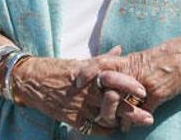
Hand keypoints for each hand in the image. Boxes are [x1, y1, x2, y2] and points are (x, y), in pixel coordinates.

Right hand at [12, 46, 152, 134]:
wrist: (31, 80)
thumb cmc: (59, 69)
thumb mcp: (82, 62)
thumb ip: (103, 59)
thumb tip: (121, 49)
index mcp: (91, 73)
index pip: (115, 78)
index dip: (130, 85)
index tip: (143, 91)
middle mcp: (86, 90)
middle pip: (114, 102)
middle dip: (133, 110)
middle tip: (148, 116)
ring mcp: (78, 105)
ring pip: (105, 116)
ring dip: (122, 122)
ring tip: (137, 125)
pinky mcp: (70, 117)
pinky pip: (91, 128)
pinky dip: (104, 130)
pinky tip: (114, 130)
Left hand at [82, 31, 180, 130]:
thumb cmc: (173, 52)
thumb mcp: (149, 55)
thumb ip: (133, 64)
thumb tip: (121, 69)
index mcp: (132, 59)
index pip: (103, 63)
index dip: (88, 71)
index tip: (76, 80)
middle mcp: (136, 72)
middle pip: (108, 86)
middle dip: (97, 99)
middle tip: (88, 107)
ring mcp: (146, 84)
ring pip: (123, 103)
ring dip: (115, 114)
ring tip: (109, 122)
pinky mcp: (158, 95)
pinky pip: (141, 112)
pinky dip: (134, 121)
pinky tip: (130, 126)